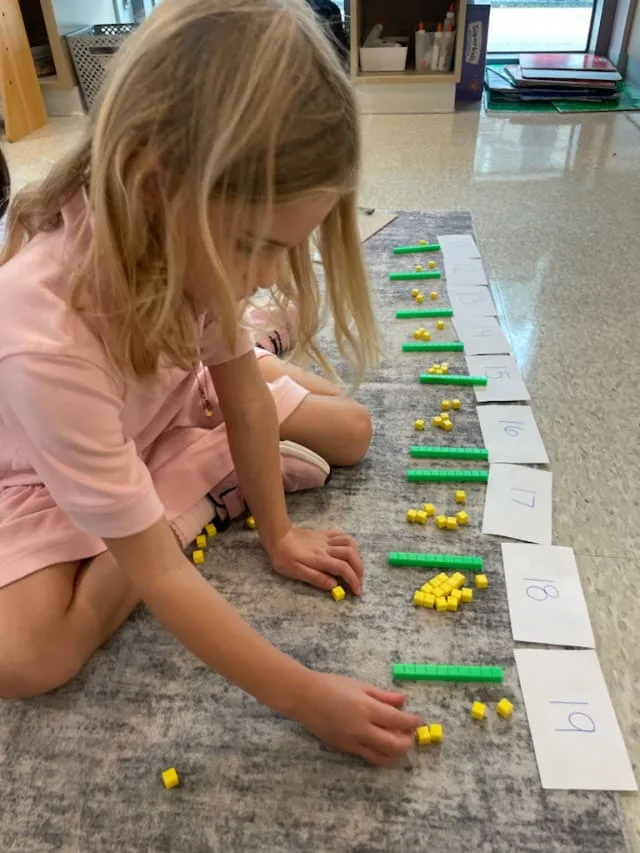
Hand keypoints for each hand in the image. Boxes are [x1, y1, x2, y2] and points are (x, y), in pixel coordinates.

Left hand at [267, 527, 363, 594]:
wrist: (277, 536)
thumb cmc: (283, 556)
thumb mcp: (295, 572)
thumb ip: (316, 578)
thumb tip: (334, 585)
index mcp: (320, 559)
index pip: (344, 569)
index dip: (353, 581)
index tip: (357, 591)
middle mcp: (327, 548)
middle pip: (351, 555)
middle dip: (359, 569)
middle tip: (358, 581)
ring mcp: (326, 539)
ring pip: (349, 542)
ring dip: (356, 555)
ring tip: (354, 566)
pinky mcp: (322, 534)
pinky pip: (340, 534)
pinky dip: (348, 542)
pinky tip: (346, 550)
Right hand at [296, 673, 421, 765]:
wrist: (305, 698)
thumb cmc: (332, 685)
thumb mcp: (359, 685)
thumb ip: (382, 695)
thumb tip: (402, 700)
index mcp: (366, 709)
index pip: (397, 721)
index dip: (412, 722)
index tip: (418, 720)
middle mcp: (362, 729)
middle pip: (394, 745)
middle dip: (407, 741)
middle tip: (410, 733)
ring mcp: (353, 742)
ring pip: (383, 757)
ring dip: (396, 752)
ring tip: (398, 741)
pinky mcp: (345, 749)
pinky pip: (368, 756)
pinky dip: (380, 753)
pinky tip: (382, 744)